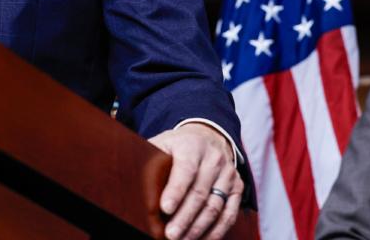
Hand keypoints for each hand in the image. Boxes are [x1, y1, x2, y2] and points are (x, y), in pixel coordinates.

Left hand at [148, 123, 242, 239]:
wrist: (207, 139)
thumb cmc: (178, 148)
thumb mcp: (162, 145)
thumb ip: (150, 160)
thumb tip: (132, 182)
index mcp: (192, 146)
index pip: (185, 169)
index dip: (176, 190)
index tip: (164, 209)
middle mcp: (214, 158)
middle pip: (200, 192)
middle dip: (184, 217)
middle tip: (170, 235)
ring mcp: (228, 173)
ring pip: (215, 206)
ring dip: (198, 228)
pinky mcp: (237, 187)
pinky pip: (229, 214)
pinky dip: (216, 231)